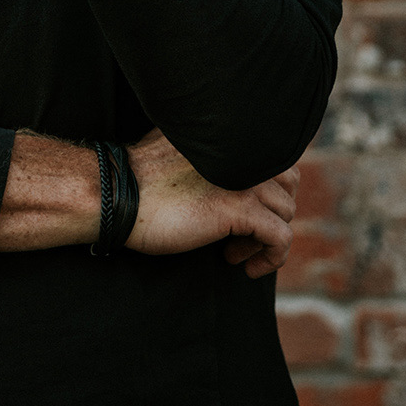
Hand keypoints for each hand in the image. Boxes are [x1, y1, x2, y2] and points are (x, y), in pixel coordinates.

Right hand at [126, 132, 296, 281]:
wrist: (117, 195)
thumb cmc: (139, 180)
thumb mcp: (180, 152)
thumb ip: (208, 153)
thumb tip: (222, 169)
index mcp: (230, 138)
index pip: (274, 159)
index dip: (265, 189)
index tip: (243, 212)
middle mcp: (243, 153)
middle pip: (288, 184)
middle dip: (271, 211)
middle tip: (242, 234)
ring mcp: (244, 180)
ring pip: (286, 212)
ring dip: (265, 238)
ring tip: (233, 251)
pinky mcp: (240, 209)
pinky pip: (281, 237)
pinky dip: (271, 258)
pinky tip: (245, 267)